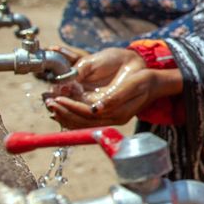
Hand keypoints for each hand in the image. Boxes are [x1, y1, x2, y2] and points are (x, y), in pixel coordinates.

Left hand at [45, 47, 174, 127]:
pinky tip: (61, 107)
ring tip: (50, 104)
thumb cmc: (144, 80)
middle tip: (48, 102)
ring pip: (80, 122)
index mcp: (118, 113)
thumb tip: (96, 108)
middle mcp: (111, 119)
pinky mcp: (105, 113)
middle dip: (63, 112)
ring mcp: (108, 117)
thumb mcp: (133, 84)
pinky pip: (84, 119)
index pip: (88, 115)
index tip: (57, 99)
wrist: (155, 83)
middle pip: (81, 122)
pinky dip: (70, 114)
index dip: (71, 108)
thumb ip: (116, 97)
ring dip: (64, 114)